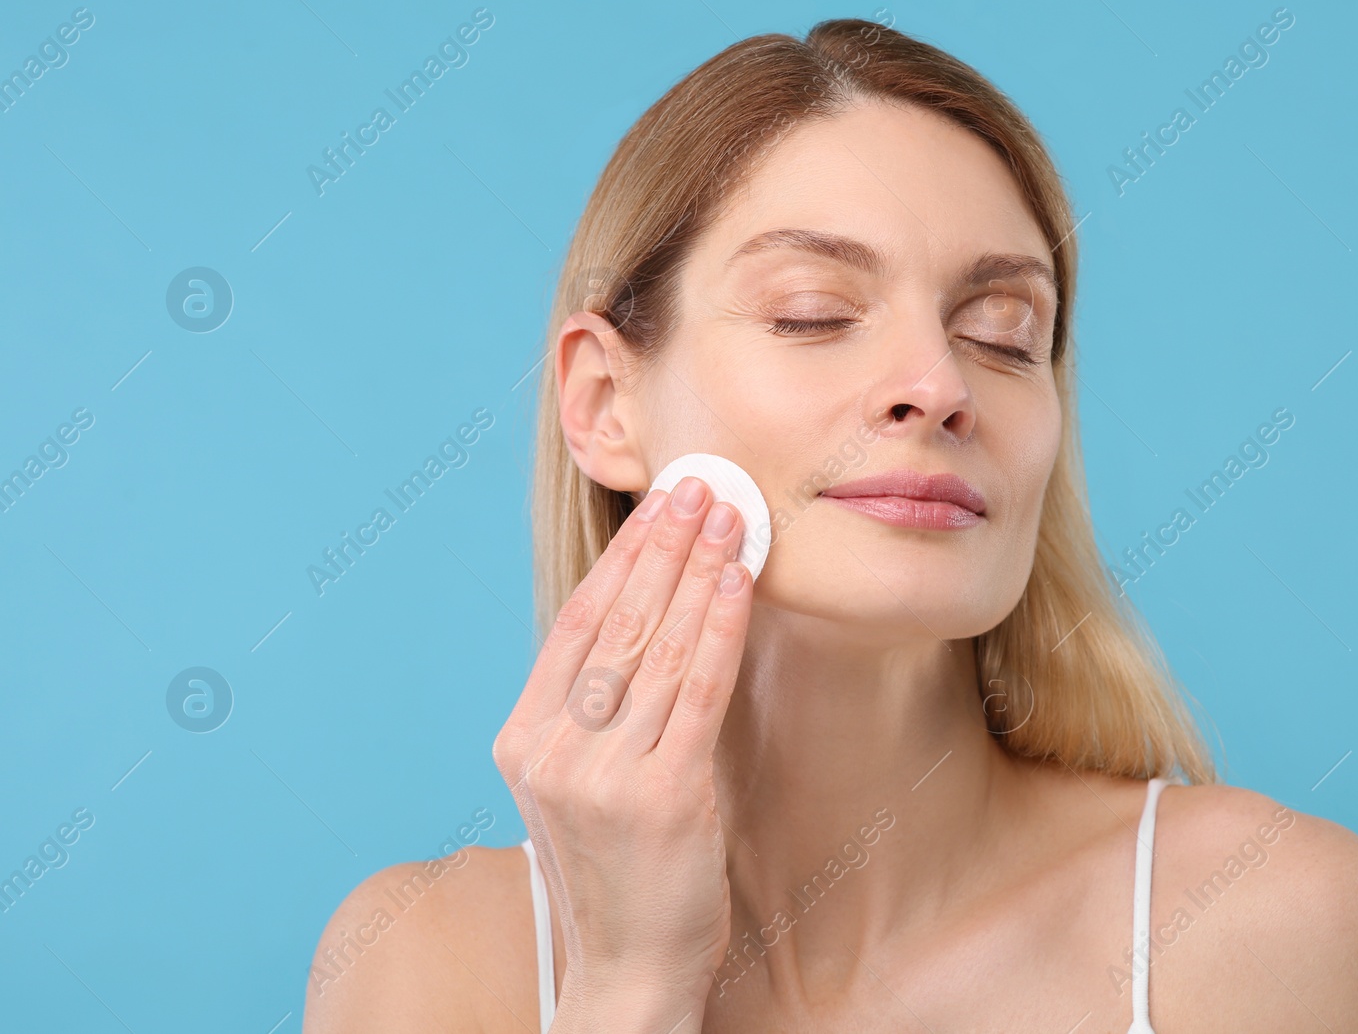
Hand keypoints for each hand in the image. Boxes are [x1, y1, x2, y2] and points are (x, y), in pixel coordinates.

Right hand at [493, 476, 751, 1032]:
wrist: (628, 966)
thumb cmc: (614, 868)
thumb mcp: (576, 782)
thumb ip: (591, 709)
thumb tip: (644, 612)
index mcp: (523, 739)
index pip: (575, 622)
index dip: (622, 556)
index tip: (658, 506)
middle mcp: (553, 750)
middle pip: (616, 622)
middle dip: (665, 546)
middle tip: (701, 487)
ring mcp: (602, 774)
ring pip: (658, 647)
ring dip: (700, 572)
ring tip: (731, 517)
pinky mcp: (660, 795)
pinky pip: (696, 690)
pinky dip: (719, 628)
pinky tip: (738, 583)